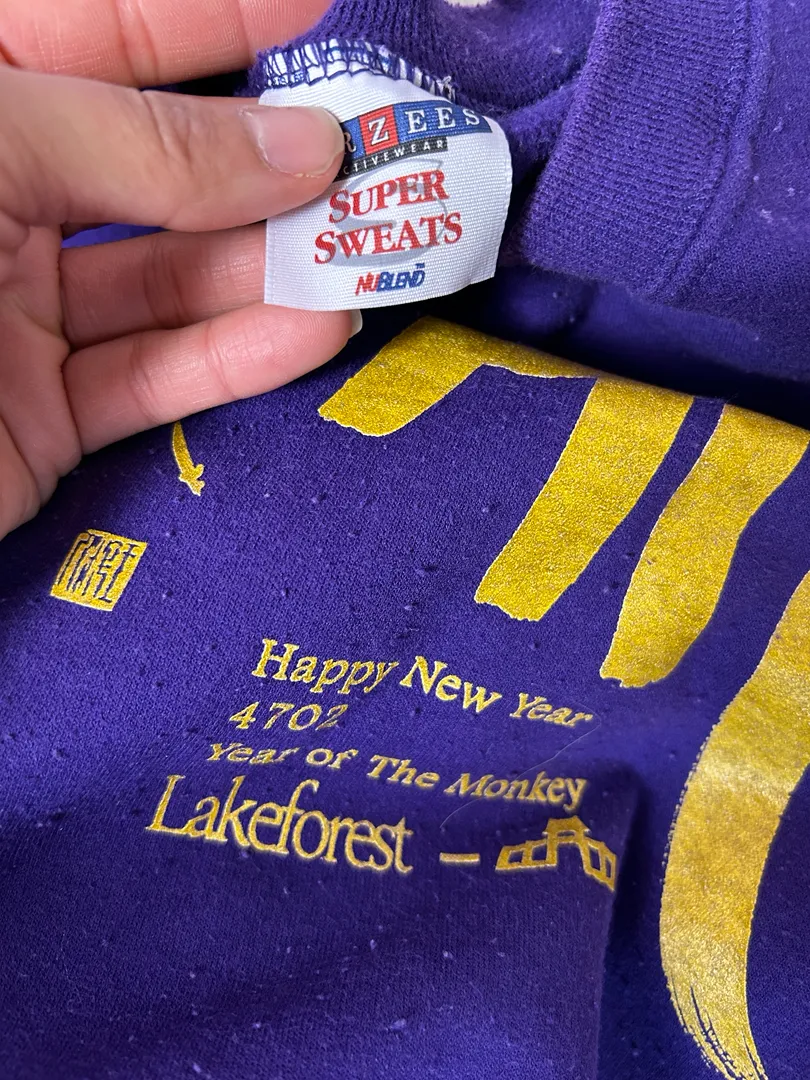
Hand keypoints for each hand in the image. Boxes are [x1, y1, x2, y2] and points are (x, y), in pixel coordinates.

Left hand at [0, 0, 341, 539]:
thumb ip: (132, 143)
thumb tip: (294, 146)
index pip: (97, 27)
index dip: (212, 17)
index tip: (321, 10)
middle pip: (154, 165)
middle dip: (267, 161)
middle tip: (375, 157)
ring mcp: (15, 313)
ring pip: (169, 280)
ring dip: (272, 269)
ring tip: (370, 255)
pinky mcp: (41, 416)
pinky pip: (152, 379)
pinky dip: (235, 359)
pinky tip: (314, 332)